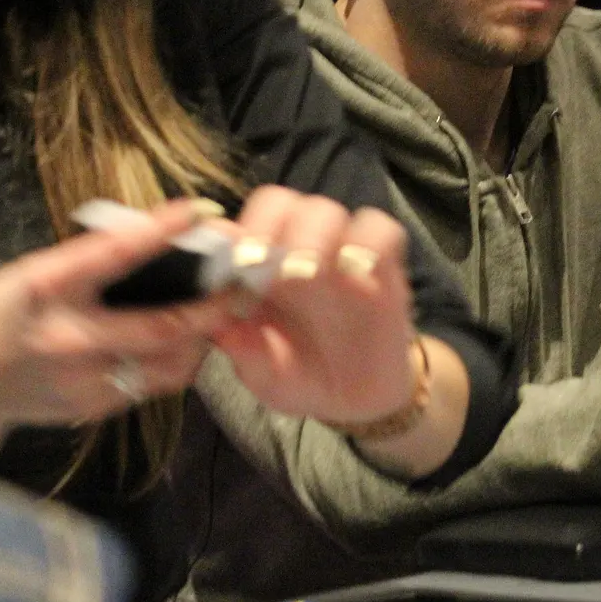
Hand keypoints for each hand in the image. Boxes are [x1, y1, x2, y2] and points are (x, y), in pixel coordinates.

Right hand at [0, 200, 229, 467]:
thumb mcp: (31, 273)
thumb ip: (89, 260)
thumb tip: (154, 235)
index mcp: (46, 290)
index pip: (112, 254)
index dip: (160, 230)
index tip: (201, 208)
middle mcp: (67, 338)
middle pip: (162, 327)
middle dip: (214, 308)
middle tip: (247, 286)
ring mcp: (82, 381)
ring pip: (169, 365)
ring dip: (203, 340)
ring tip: (222, 315)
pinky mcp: (93, 409)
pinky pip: (151, 385)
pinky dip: (176, 361)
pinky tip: (185, 342)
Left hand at [207, 187, 417, 425]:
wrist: (358, 399)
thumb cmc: (302, 380)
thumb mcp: (266, 378)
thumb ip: (246, 353)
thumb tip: (217, 325)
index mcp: (257, 271)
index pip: (240, 225)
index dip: (233, 236)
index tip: (233, 264)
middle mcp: (294, 252)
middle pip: (281, 202)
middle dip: (271, 227)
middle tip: (269, 268)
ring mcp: (339, 254)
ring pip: (326, 210)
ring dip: (314, 232)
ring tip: (309, 273)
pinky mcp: (383, 265)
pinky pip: (381, 230)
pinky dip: (370, 241)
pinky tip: (359, 273)